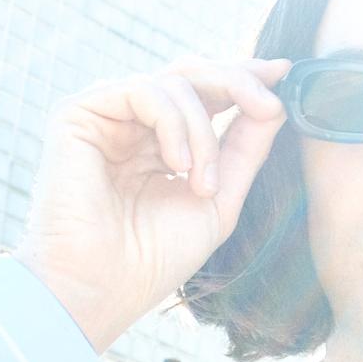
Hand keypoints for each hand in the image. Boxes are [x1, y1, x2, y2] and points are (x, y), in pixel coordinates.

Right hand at [13, 55, 291, 350]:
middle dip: (237, 82)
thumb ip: (245, 148)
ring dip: (204, 131)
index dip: (244, 78)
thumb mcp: (219, 199)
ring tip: (201, 185)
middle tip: (268, 105)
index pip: (205, 93)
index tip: (284, 73)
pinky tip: (177, 166)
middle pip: (192, 74)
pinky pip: (143, 90)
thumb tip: (277, 99)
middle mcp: (132, 124)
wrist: (102, 288)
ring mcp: (105, 117)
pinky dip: (172, 123)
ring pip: (174, 82)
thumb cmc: (153, 259)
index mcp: (161, 143)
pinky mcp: (78, 114)